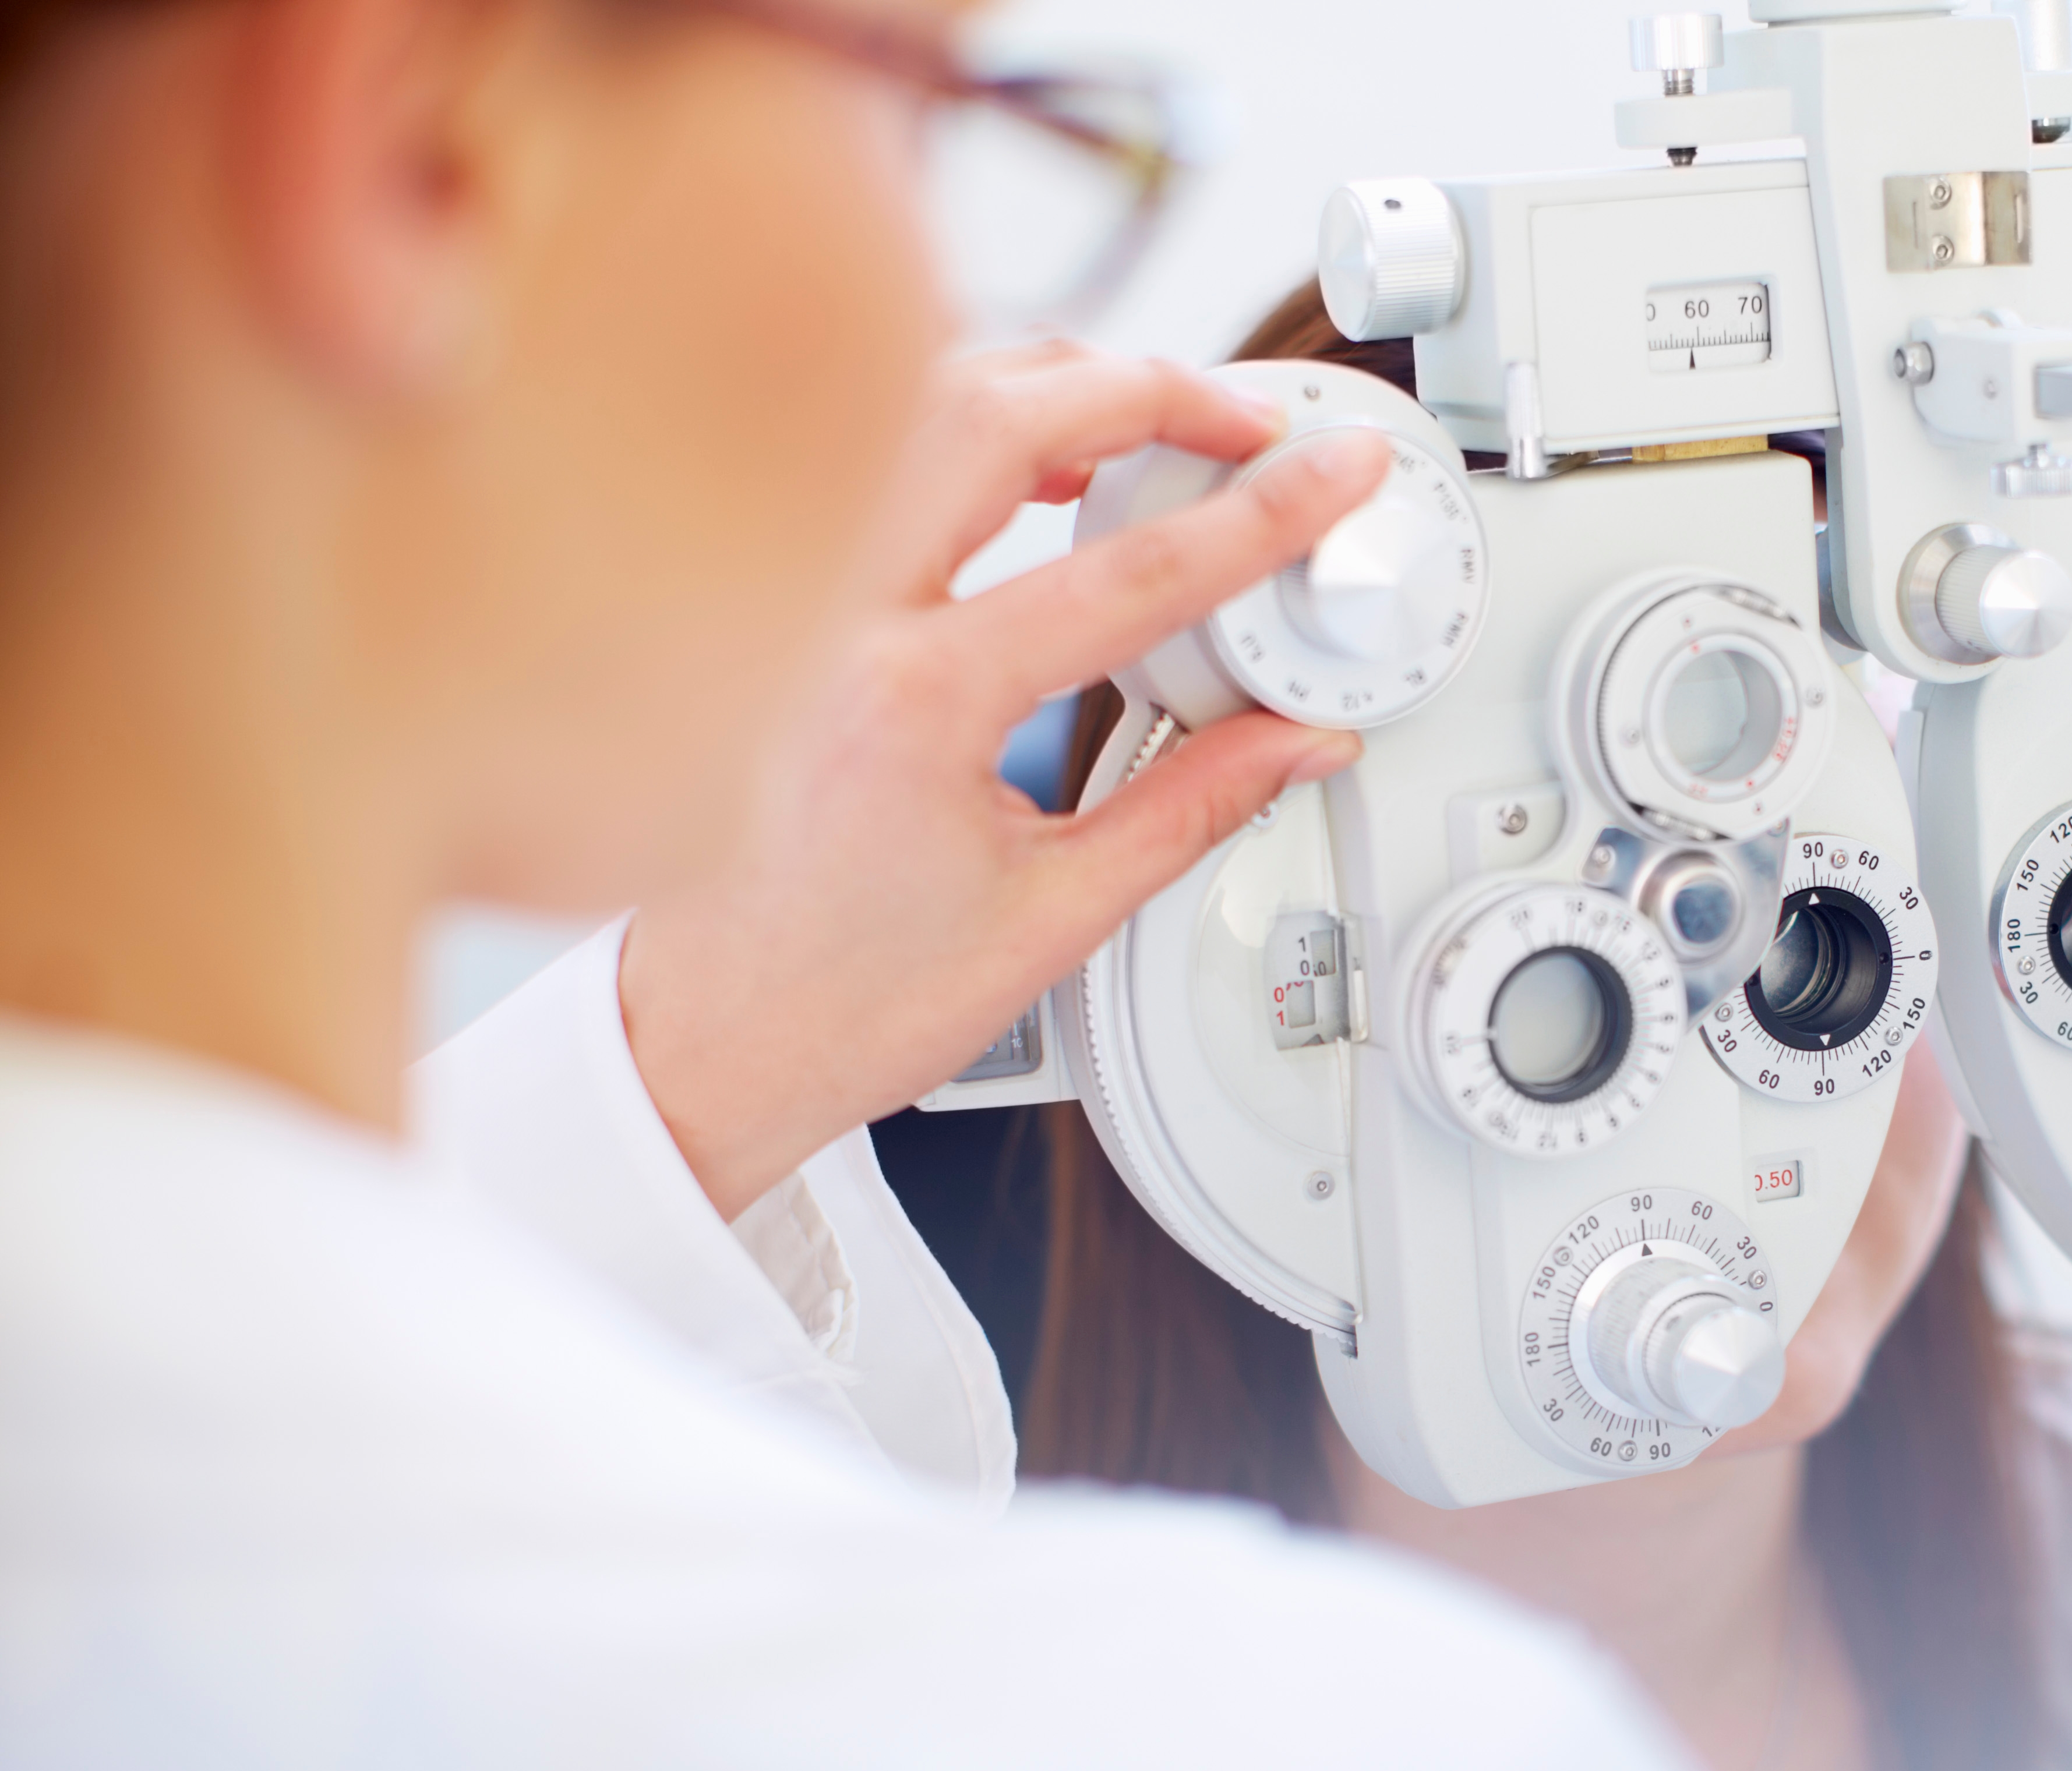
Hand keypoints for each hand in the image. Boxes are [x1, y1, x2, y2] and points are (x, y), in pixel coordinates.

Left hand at [620, 344, 1386, 1219]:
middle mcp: (833, 625)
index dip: (1257, 516)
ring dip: (1052, 385)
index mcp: (915, 706)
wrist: (705, 1046)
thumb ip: (1190, 806)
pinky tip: (1037, 457)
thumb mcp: (1052, 916)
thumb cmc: (841, 1002)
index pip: (1127, 574)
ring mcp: (788, 603)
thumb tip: (1293, 741)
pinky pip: (870, 459)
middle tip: (1246, 418)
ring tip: (1154, 415)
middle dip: (1149, 388)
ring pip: (919, 408)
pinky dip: (967, 425)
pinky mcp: (772, 606)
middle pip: (1002, 414)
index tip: (1328, 475)